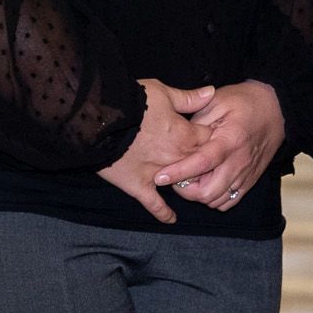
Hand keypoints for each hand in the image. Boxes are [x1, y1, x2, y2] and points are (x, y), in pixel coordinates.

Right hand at [97, 79, 214, 225]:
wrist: (100, 119)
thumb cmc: (133, 100)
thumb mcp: (163, 92)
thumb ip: (189, 98)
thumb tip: (212, 93)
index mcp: (186, 135)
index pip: (210, 139)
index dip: (211, 137)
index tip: (211, 137)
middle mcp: (177, 158)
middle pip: (201, 164)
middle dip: (204, 161)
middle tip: (204, 159)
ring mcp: (159, 174)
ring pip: (182, 184)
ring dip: (187, 183)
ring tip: (191, 183)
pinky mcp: (139, 185)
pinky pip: (154, 204)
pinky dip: (163, 213)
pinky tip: (171, 219)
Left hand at [155, 82, 285, 210]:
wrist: (276, 108)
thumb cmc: (245, 102)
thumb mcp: (217, 101)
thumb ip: (196, 121)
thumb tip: (178, 140)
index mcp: (230, 140)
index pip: (201, 164)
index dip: (178, 173)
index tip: (159, 177)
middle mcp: (239, 162)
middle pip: (208, 192)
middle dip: (186, 190)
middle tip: (175, 176)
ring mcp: (246, 174)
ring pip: (217, 200)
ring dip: (199, 195)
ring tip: (190, 179)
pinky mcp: (250, 181)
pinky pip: (229, 202)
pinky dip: (214, 198)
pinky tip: (206, 184)